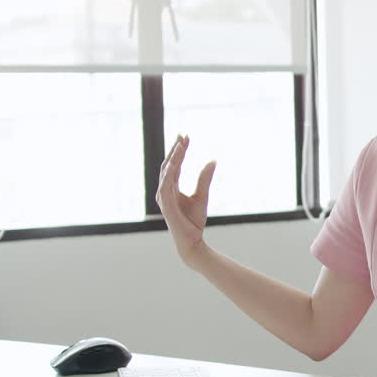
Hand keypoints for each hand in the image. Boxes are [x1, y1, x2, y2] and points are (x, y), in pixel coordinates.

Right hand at [155, 134, 216, 264]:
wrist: (193, 241)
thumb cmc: (194, 221)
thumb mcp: (202, 195)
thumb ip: (204, 178)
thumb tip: (212, 160)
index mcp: (171, 188)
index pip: (174, 165)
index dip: (179, 151)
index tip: (186, 136)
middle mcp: (164, 191)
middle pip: (168, 165)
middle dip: (175, 149)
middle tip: (182, 135)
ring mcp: (163, 198)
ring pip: (166, 173)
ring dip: (173, 158)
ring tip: (181, 145)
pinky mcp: (166, 206)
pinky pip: (166, 186)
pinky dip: (169, 174)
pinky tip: (175, 163)